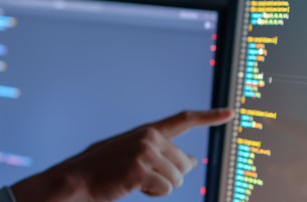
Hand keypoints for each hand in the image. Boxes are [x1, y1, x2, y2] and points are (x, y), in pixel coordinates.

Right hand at [10, 109, 232, 201]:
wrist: (76, 180)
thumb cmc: (104, 172)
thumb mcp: (135, 158)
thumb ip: (163, 155)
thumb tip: (193, 162)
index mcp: (147, 131)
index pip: (182, 120)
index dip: (208, 116)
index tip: (230, 113)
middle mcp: (148, 136)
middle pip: (184, 164)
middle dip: (169, 177)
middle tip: (140, 178)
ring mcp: (144, 150)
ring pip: (177, 179)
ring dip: (159, 187)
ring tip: (133, 181)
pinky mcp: (140, 167)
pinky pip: (165, 188)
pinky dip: (152, 192)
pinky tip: (131, 186)